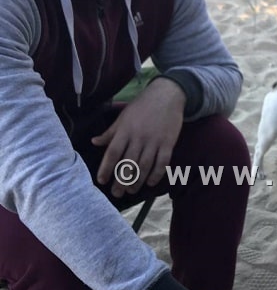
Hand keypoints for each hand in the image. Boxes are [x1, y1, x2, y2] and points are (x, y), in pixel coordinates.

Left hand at [92, 78, 185, 196]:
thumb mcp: (122, 117)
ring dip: (137, 181)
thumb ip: (110, 132)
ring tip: (131, 191)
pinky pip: (162, 162)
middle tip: (117, 193)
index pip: (113, 152)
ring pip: (145, 166)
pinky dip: (157, 174)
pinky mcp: (168, 143)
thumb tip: (94, 142)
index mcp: (125, 130)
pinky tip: (151, 183)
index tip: (102, 180)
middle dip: (121, 180)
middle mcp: (138, 137)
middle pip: (128, 163)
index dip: (106, 168)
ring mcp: (154, 141)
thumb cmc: (142, 106)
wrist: (167, 95)